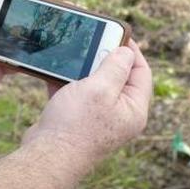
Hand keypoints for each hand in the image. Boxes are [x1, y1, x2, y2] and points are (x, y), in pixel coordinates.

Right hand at [23, 40, 151, 171]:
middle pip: (119, 78)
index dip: (131, 51)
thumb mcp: (100, 88)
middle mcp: (120, 116)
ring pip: (96, 86)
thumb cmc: (76, 124)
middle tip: (93, 40)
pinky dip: (68, 83)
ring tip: (73, 53)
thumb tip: (126, 51)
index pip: (142, 73)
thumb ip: (116, 67)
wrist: (47, 156)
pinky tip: (55, 72)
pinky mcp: (79, 121)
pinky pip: (77, 96)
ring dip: (84, 69)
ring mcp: (99, 119)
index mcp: (134, 110)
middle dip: (105, 58)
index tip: (116, 33)